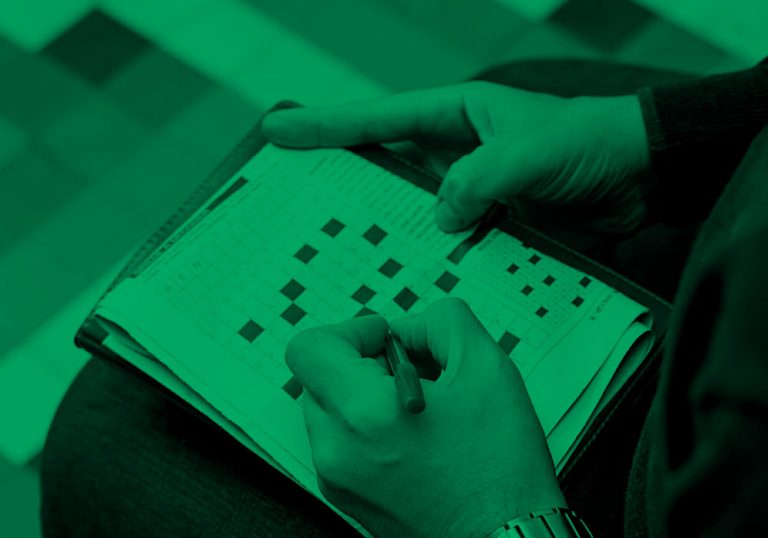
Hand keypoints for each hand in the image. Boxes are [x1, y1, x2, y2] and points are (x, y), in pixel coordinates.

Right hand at [262, 83, 650, 240]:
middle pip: (384, 165)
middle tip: (294, 196)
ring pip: (413, 211)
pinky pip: (449, 240)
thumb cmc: (591, 143)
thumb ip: (480, 179)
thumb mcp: (531, 152)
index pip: (381, 119)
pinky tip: (407, 275)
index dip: (328, 127)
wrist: (641, 175)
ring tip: (338, 248)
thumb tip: (440, 218)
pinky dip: (430, 256)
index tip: (280, 131)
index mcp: (459, 116)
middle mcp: (458, 153)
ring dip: (384, 228)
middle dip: (341, 177)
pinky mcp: (493, 224)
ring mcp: (474, 191)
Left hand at [285, 299, 564, 537]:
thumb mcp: (486, 368)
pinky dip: (365, 425)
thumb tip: (407, 328)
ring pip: (328, 408)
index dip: (350, 331)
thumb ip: (440, 322)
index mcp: (364, 413)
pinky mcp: (346, 497)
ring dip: (363, 393)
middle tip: (411, 371)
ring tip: (416, 406)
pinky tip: (411, 434)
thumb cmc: (501, 470)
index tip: (386, 339)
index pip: (309, 347)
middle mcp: (337, 450)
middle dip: (361, 361)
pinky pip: (339, 441)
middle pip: (317, 376)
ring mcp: (337, 478)